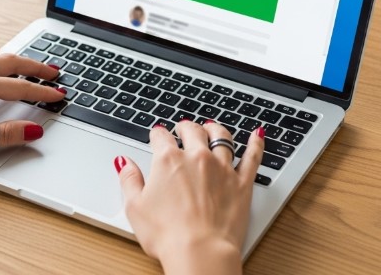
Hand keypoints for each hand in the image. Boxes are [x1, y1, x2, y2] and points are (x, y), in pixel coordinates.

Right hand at [115, 121, 264, 274]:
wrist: (200, 253)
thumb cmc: (167, 234)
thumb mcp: (135, 206)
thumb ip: (129, 179)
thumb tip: (123, 162)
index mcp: (168, 160)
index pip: (161, 136)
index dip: (157, 134)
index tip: (157, 136)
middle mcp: (196, 158)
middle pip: (192, 130)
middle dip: (185, 127)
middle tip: (182, 129)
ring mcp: (222, 169)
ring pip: (222, 137)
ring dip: (215, 129)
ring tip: (211, 127)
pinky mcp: (242, 184)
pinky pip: (252, 157)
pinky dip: (255, 143)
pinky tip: (257, 135)